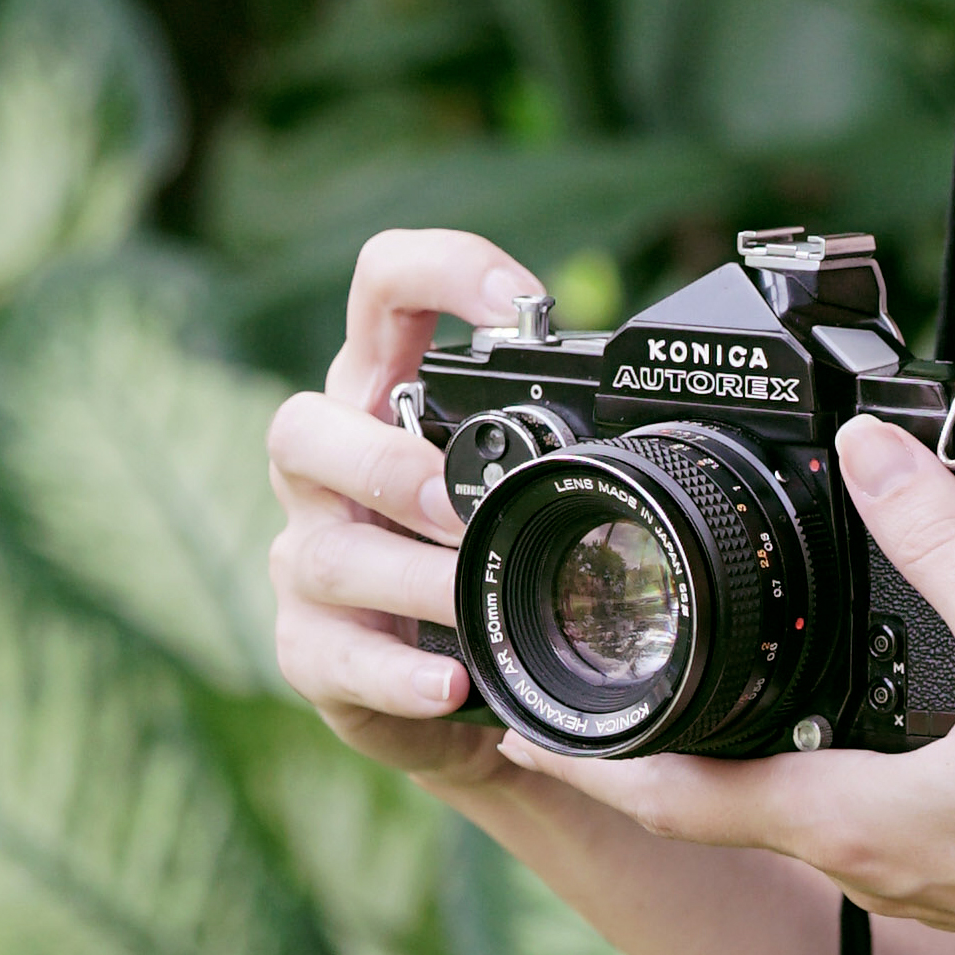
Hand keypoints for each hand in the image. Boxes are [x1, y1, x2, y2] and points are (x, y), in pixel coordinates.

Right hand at [267, 228, 540, 782]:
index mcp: (385, 394)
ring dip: (412, 579)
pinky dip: (398, 674)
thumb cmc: (484, 544)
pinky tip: (451, 683)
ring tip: (473, 601)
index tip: (525, 306)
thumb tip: (653, 415)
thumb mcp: (516, 472)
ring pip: (326, 553)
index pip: (384, 290)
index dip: (442, 271)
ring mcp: (307, 556)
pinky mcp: (307, 646)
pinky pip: (335, 655)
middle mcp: (329, 466)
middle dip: (383, 463)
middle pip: (300, 427)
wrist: (448, 674)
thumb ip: (554, 432)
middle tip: (458, 502)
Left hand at [506, 417, 954, 954]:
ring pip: (779, 812)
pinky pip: (847, 814)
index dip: (588, 756)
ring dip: (722, 758)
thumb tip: (874, 456)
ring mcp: (911, 872)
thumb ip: (949, 548)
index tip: (517, 718)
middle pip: (711, 807)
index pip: (673, 797)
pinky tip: (849, 711)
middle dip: (641, 749)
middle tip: (593, 679)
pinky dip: (805, 764)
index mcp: (850, 819)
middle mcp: (862, 859)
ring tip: (698, 678)